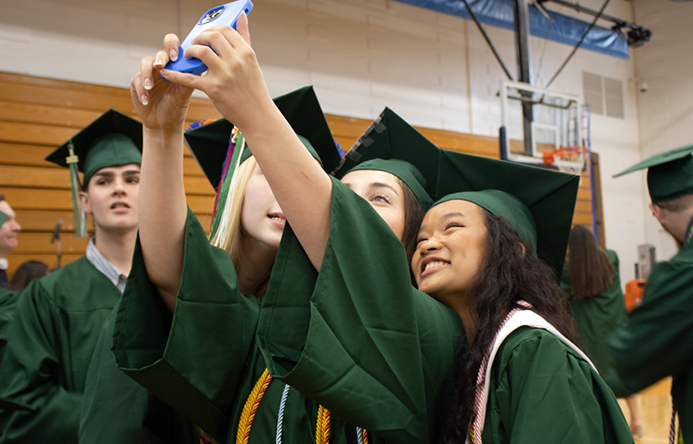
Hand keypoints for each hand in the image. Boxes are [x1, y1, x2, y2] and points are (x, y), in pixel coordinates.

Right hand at [131, 35, 193, 132]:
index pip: (174, 48)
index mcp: (176, 66)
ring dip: (147, 74)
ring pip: (145, 62)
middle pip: (160, 53)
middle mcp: (163, 67)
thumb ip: (190, 79)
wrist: (163, 123)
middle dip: (160, 58)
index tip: (175, 56)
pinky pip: (137, 80)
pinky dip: (141, 90)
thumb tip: (200, 65)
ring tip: (149, 87)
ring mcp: (150, 73)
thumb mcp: (185, 94)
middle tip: (160, 66)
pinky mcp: (137, 82)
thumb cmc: (176, 107)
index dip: (173, 46)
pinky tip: (145, 100)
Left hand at [157, 13, 274, 133]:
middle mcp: (236, 61)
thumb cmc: (254, 89)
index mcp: (246, 52)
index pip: (225, 30)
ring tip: (189, 56)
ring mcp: (224, 74)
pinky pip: (190, 78)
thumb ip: (245, 37)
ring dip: (190, 51)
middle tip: (195, 44)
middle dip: (199, 38)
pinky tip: (168, 73)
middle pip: (212, 37)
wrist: (258, 115)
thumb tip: (241, 16)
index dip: (212, 29)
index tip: (207, 35)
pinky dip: (176, 75)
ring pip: (200, 52)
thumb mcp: (252, 62)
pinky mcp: (214, 89)